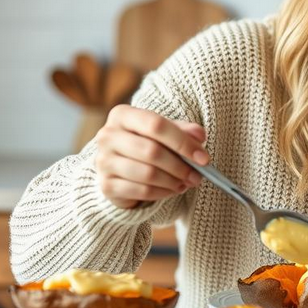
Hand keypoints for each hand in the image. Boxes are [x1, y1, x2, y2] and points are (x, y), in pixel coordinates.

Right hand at [94, 105, 209, 208]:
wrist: (117, 169)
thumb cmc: (145, 144)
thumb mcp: (164, 133)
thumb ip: (183, 131)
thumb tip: (199, 135)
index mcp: (122, 115)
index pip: (156, 125)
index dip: (183, 142)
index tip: (203, 158)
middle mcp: (108, 136)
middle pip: (152, 151)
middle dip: (180, 166)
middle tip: (197, 175)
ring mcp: (104, 161)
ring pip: (148, 174)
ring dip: (173, 181)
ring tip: (185, 182)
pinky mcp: (106, 185)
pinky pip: (142, 191)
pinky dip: (162, 192)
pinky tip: (172, 189)